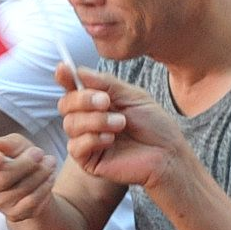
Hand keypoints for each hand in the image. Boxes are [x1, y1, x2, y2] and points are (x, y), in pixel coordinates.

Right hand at [0, 133, 57, 222]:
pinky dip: (45, 187)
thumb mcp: (17, 146)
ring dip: (41, 173)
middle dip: (26, 163)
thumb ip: (8, 143)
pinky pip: (32, 201)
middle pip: (4, 177)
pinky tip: (49, 178)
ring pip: (22, 188)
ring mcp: (0, 204)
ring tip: (50, 162)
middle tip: (40, 153)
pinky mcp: (15, 214)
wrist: (36, 183)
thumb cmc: (22, 161)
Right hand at [57, 65, 188, 188]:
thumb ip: (105, 83)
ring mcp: (86, 140)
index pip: (73, 88)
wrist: (167, 153)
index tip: (63, 69)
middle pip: (65, 104)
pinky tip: (111, 140)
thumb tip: (77, 70)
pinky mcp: (88, 160)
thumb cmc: (153, 125)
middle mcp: (88, 119)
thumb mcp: (132, 96)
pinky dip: (92, 139)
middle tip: (106, 102)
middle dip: (83, 99)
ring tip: (121, 123)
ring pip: (70, 124)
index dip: (65, 78)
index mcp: (97, 102)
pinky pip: (75, 146)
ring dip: (96, 120)